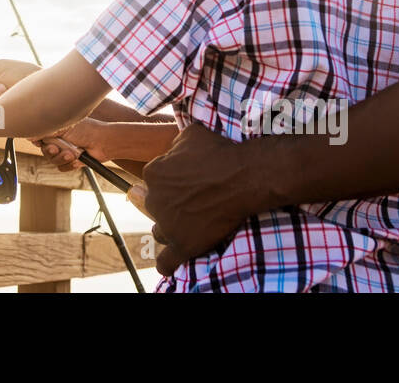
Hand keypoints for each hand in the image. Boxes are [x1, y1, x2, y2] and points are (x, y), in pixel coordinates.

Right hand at [33, 118, 107, 171]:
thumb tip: (29, 135)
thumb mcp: (63, 128)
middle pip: (45, 151)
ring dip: (61, 158)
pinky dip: (69, 164)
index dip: (38, 141)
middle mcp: (60, 140)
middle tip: (56, 149)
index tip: (38, 141)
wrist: (103, 143)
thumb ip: (45, 132)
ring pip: (53, 160)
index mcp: (57, 129)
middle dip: (51, 151)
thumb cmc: (86, 130)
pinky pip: (62, 168)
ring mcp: (66, 151)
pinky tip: (77, 159)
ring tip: (72, 153)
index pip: (40, 136)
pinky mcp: (72, 161)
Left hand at [141, 124, 255, 276]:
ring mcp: (168, 224)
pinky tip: (172, 261)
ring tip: (192, 223)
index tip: (187, 182)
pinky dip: (167, 264)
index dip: (171, 181)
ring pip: (160, 230)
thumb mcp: (191, 134)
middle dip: (171, 203)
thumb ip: (174, 144)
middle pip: (156, 205)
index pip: (155, 180)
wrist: (244, 177)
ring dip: (171, 228)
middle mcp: (155, 199)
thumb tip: (172, 149)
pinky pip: (166, 261)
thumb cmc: (220, 152)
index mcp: (153, 173)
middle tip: (194, 200)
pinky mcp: (184, 244)